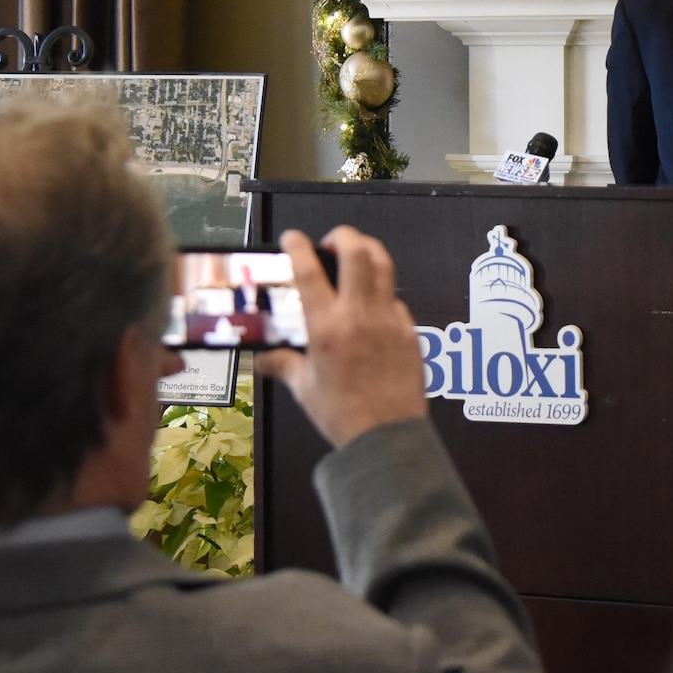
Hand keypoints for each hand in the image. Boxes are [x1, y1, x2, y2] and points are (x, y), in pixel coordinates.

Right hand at [256, 226, 427, 448]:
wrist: (387, 437)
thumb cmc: (343, 415)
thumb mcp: (304, 388)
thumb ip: (283, 365)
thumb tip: (262, 360)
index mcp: (326, 328)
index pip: (309, 271)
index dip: (298, 246)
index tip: (292, 238)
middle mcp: (359, 316)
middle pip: (356, 251)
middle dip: (342, 235)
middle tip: (332, 242)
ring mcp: (389, 320)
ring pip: (384, 265)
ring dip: (368, 252)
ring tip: (355, 258)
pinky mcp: (409, 331)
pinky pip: (396, 300)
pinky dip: (382, 295)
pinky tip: (372, 309)